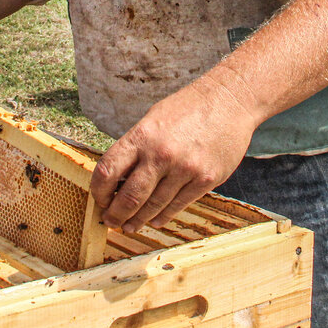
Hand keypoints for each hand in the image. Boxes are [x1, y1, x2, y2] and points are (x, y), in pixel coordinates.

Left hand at [90, 74, 258, 233]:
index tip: (99, 200)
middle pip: (129, 197)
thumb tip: (117, 178)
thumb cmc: (187, 108)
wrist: (229, 101)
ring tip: (130, 226)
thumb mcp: (153, 119)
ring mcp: (185, 169)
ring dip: (138, 220)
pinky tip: (154, 220)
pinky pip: (178, 205)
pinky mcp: (206, 179)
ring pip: (154, 206)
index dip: (98, 191)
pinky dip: (163, 216)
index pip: (108, 170)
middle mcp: (161, 154)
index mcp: (142, 136)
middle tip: (110, 221)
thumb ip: (136, 147)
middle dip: (115, 215)